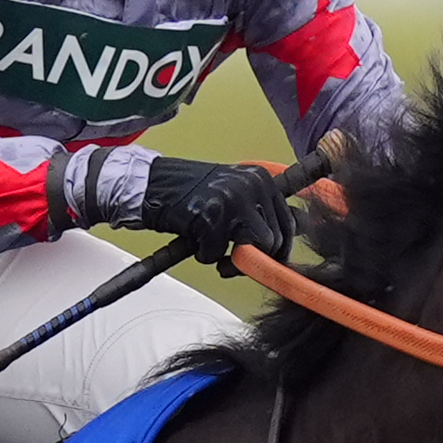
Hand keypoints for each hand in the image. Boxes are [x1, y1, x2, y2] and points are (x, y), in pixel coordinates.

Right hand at [132, 155, 292, 269]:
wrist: (153, 185)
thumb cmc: (192, 194)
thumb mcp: (235, 193)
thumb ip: (260, 211)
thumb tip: (289, 235)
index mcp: (262, 179)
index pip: (288, 222)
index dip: (279, 249)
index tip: (268, 262)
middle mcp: (252, 185)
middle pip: (274, 239)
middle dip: (256, 260)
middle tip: (233, 263)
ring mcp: (233, 199)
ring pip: (254, 248)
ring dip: (234, 262)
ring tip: (217, 258)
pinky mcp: (211, 215)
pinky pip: (218, 253)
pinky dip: (206, 256)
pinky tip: (196, 242)